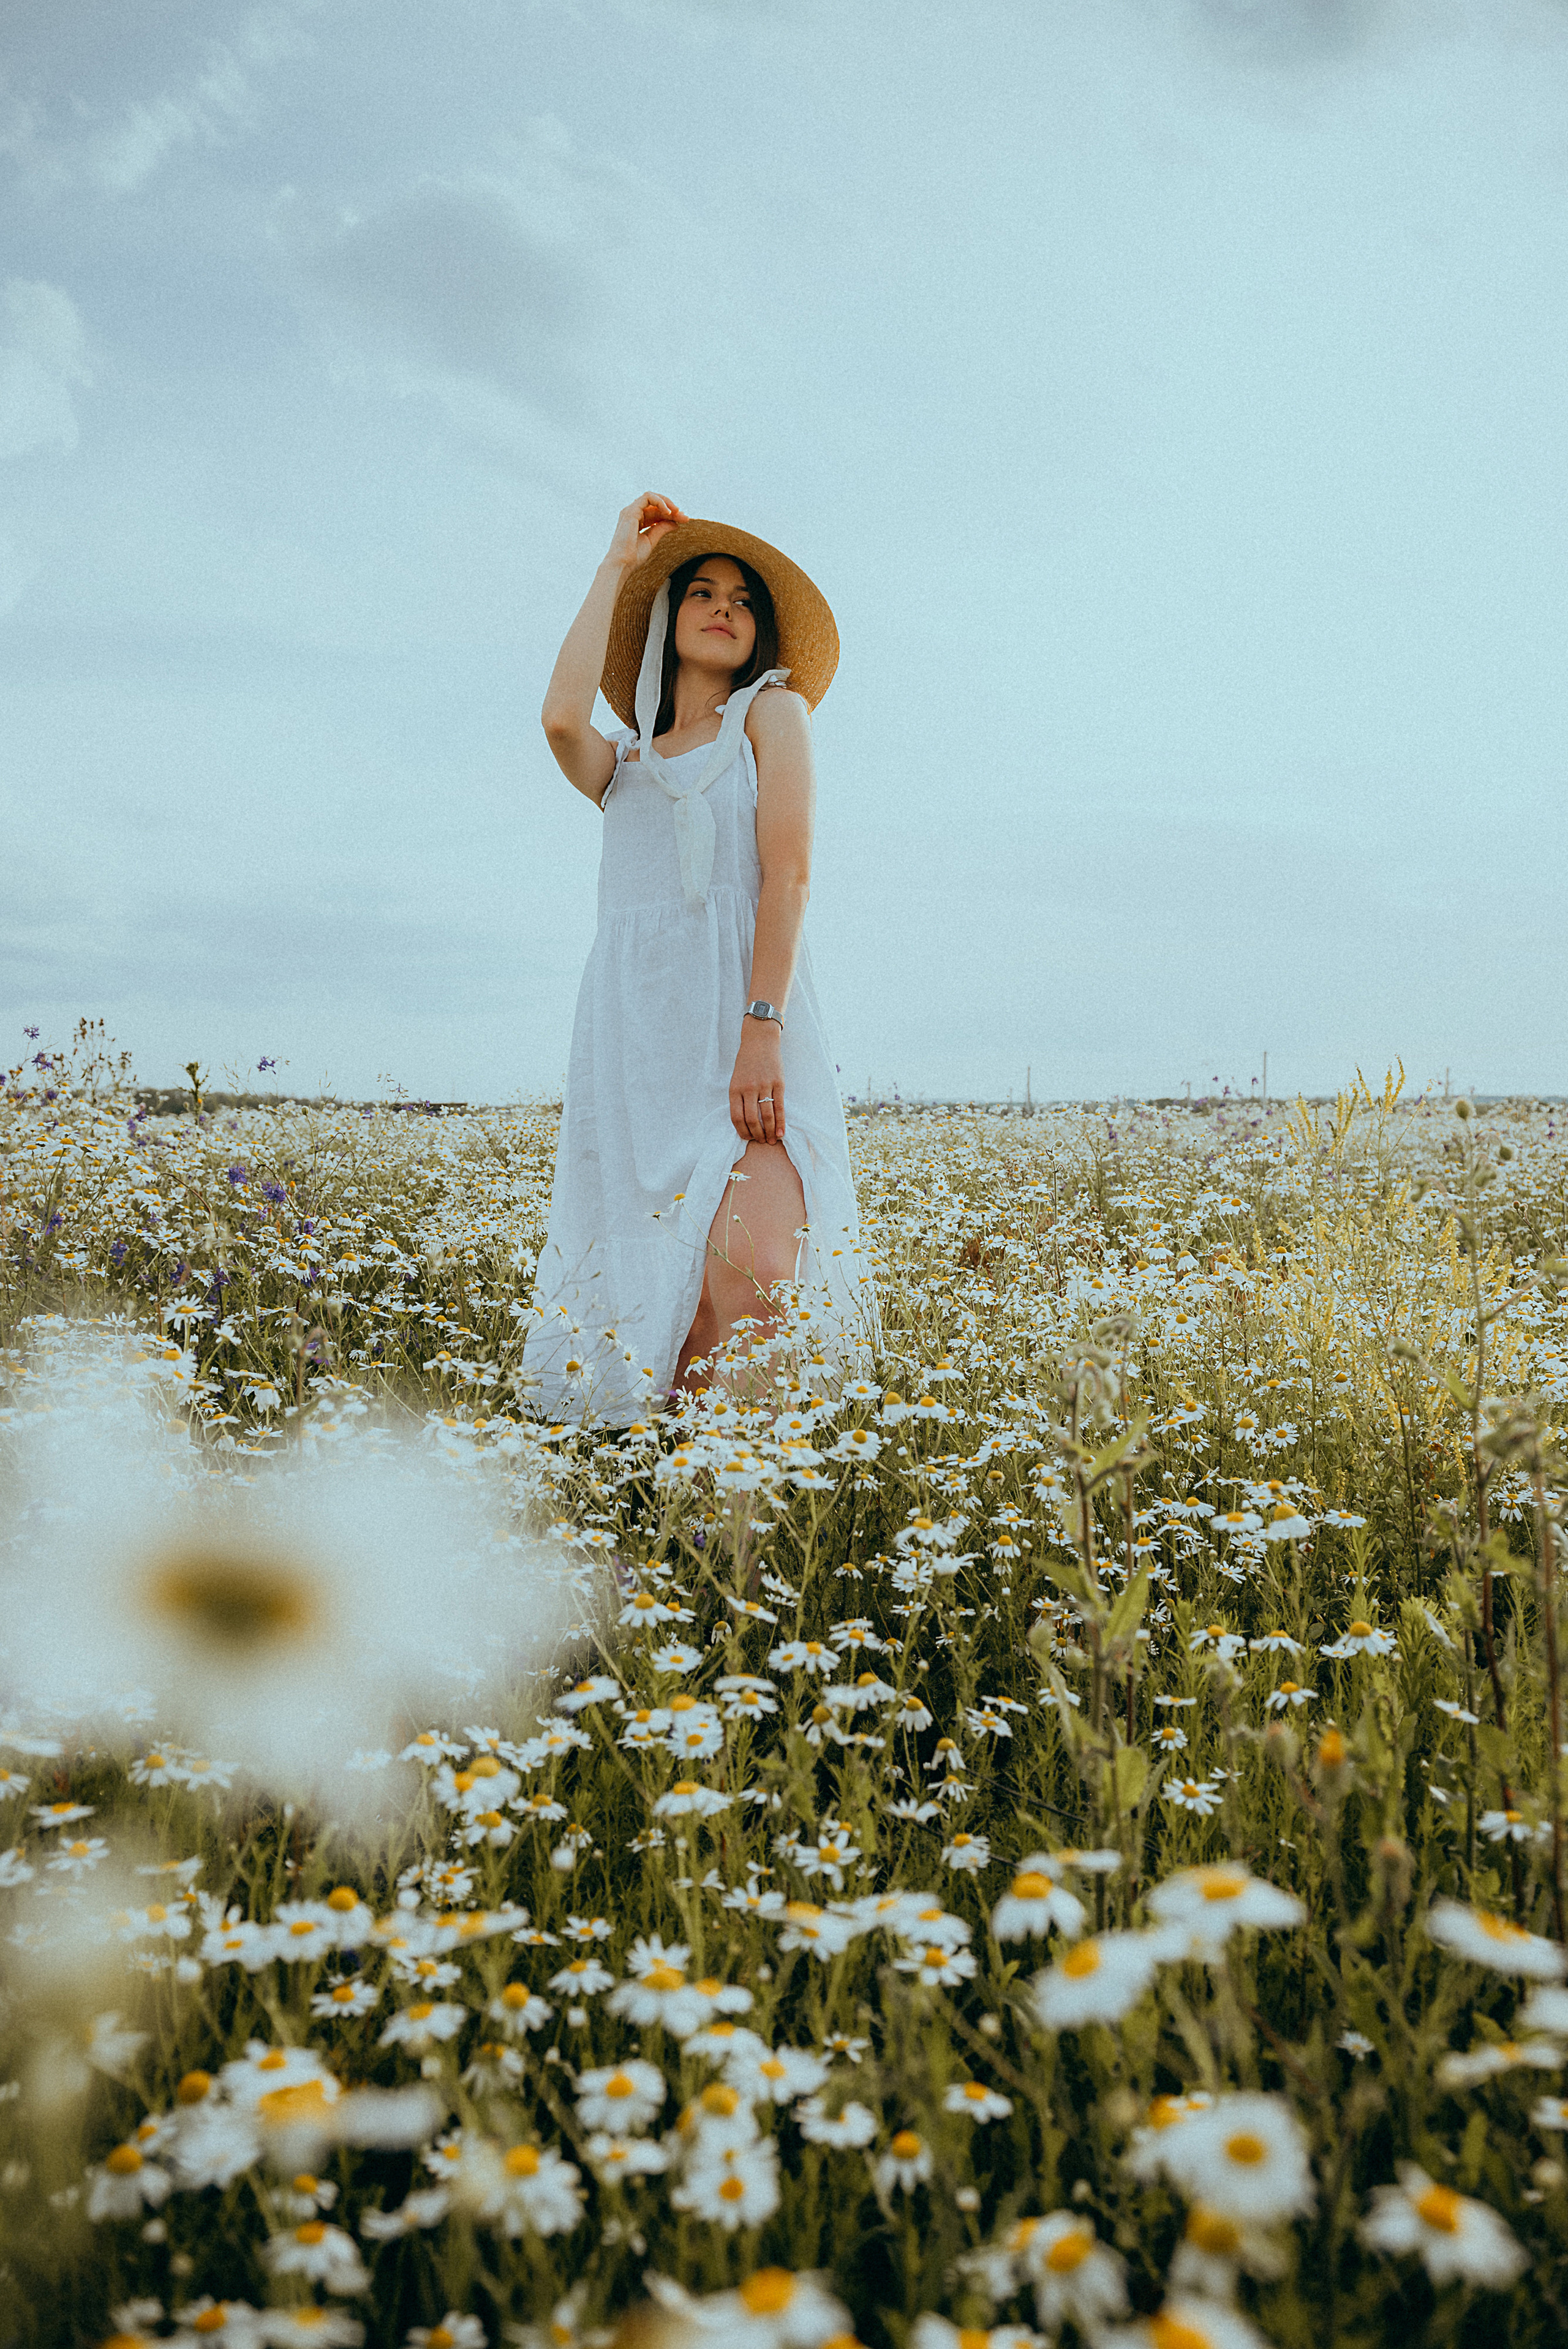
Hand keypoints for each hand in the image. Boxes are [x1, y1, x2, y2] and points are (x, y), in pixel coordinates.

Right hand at [605, 493, 687, 572]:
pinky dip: (660, 502)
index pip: (656, 512)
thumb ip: (661, 529)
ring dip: (667, 503)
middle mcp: (633, 513)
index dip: (671, 514)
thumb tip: (675, 523)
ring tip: (678, 513)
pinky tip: (669, 512)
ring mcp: (631, 511)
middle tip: (685, 517)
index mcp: (637, 520)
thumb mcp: (651, 540)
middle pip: (656, 505)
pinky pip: (648, 497)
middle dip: (672, 509)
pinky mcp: (631, 510)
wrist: (622, 563)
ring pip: (652, 497)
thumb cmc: (633, 556)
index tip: (685, 520)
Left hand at [730, 1023, 784, 1144]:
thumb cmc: (746, 1062)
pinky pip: (779, 1107)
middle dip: (757, 1135)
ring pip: (767, 1116)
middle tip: (761, 1141)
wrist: (760, 1040)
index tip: (747, 1138)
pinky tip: (781, 1133)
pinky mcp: (778, 1083)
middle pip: (752, 1119)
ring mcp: (764, 1086)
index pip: (736, 1118)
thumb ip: (739, 1099)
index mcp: (735, 1089)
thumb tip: (746, 1122)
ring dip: (770, 1132)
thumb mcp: (736, 1079)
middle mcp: (748, 1088)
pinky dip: (781, 1122)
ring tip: (772, 1140)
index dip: (742, 1132)